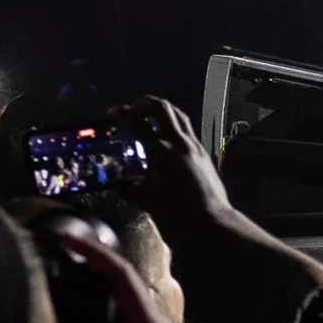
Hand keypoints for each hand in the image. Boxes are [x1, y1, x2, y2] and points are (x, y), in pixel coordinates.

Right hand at [61, 232, 188, 322]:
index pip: (122, 277)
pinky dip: (106, 300)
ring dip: (101, 280)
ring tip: (68, 279)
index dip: (96, 254)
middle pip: (125, 278)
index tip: (69, 239)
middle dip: (95, 260)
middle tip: (61, 255)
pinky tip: (87, 314)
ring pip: (128, 293)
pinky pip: (129, 309)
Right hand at [113, 94, 232, 235]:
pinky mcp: (203, 152)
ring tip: (150, 114)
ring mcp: (193, 145)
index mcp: (160, 151)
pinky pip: (187, 129)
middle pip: (161, 108)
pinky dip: (174, 124)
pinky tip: (167, 135)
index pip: (137, 122)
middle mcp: (178, 142)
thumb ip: (129, 189)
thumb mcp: (145, 200)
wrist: (210, 220)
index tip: (112, 112)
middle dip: (144, 103)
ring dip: (162, 109)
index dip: (122, 113)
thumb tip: (118, 186)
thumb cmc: (175, 212)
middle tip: (132, 107)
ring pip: (178, 115)